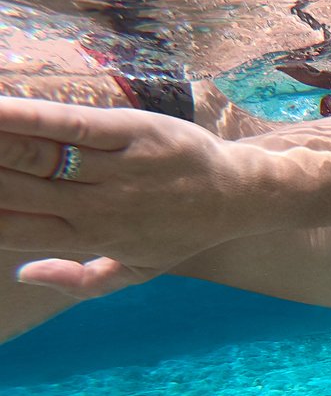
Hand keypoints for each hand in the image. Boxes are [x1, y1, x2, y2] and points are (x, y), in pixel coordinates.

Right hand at [0, 96, 262, 295]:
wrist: (241, 195)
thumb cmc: (182, 231)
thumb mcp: (137, 270)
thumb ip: (81, 278)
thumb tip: (24, 271)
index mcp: (89, 240)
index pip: (11, 228)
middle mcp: (95, 208)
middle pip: (9, 189)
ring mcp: (113, 170)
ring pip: (30, 156)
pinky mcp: (130, 134)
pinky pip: (68, 125)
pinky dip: (22, 116)